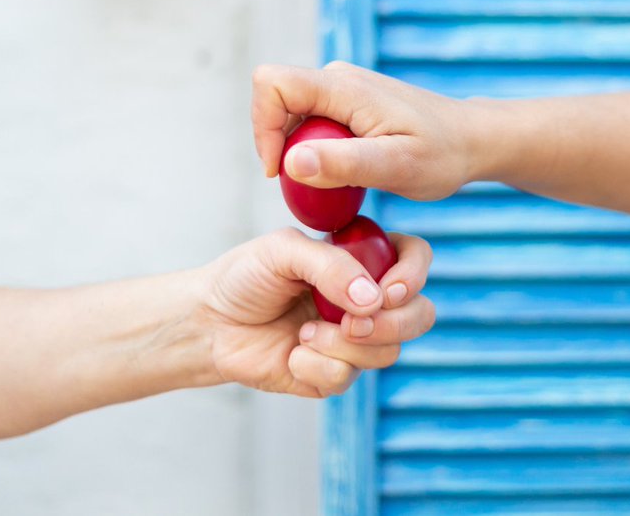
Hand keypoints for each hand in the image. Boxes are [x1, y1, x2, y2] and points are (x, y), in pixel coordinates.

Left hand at [199, 228, 433, 397]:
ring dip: (344, 345)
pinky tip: (292, 353)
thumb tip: (373, 299)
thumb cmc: (245, 277)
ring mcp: (354, 339)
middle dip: (392, 323)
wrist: (210, 322)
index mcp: (361, 259)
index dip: (413, 275)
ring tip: (304, 333)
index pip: (414, 260)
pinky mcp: (333, 373)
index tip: (387, 290)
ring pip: (387, 351)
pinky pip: (346, 377)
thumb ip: (329, 266)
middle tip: (352, 323)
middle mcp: (365, 300)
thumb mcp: (282, 252)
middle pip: (419, 315)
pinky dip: (315, 365)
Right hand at [252, 61, 475, 200]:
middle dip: (277, 146)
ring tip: (331, 185)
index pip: (272, 84)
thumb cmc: (442, 156)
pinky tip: (343, 176)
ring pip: (291, 113)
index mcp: (344, 88)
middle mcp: (337, 79)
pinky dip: (313, 151)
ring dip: (296, 152)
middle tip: (309, 188)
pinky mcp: (347, 103)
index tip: (280, 172)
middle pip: (275, 100)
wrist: (473, 140)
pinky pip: (310, 122)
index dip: (263, 127)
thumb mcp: (396, 168)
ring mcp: (342, 89)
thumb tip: (290, 163)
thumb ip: (344, 164)